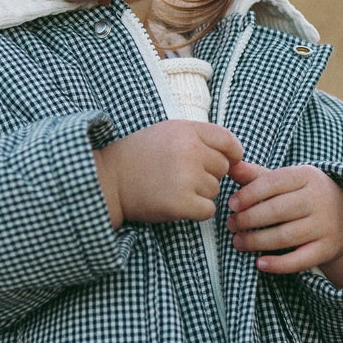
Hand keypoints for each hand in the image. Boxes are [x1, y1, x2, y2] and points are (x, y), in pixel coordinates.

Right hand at [93, 121, 244, 228]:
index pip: (228, 141)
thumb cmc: (138, 157)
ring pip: (214, 190)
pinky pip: (208, 210)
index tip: (228, 162)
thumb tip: (234, 156)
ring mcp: (186, 177)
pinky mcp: (182, 203)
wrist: (108, 181)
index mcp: (186, 130)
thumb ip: (198, 138)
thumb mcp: (167, 132)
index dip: (232, 154)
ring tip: (172, 188)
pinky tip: (176, 204)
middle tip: (181, 177)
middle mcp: (189, 151)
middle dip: (208, 174)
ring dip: (199, 193)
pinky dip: (196, 211)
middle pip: (222, 168)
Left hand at [227, 160, 342, 284]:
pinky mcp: (327, 249)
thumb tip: (231, 166)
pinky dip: (277, 264)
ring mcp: (325, 225)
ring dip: (255, 242)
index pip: (273, 183)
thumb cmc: (305, 196)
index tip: (231, 205)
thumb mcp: (288, 181)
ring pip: (284, 237)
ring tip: (238, 242)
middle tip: (231, 225)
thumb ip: (258, 175)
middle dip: (248, 220)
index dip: (248, 194)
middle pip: (276, 211)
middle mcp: (320, 199)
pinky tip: (259, 263)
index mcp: (308, 176)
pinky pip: (299, 260)